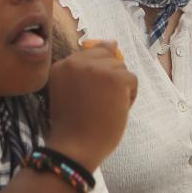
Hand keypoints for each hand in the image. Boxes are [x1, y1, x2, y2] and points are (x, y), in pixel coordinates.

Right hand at [46, 40, 135, 170]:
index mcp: (60, 66)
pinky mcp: (114, 78)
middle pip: (106, 57)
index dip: (97, 73)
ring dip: (119, 89)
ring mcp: (95, 68)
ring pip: (120, 68)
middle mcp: (75, 62)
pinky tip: (114, 111)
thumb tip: (113, 43)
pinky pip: (131, 80)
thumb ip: (86, 69)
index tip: (91, 95)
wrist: (74, 149)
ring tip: (104, 109)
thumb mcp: (70, 92)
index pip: (90, 54)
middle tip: (97, 103)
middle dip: (109, 78)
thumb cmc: (73, 127)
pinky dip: (128, 97)